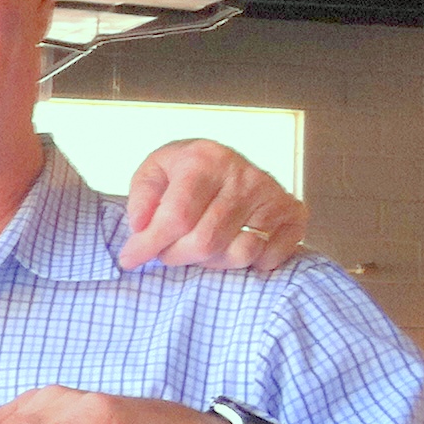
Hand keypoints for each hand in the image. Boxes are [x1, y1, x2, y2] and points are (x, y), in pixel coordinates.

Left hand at [120, 139, 304, 272]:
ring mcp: (272, 194)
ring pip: (238, 253)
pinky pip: (269, 258)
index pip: (177, 216)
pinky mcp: (293, 213)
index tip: (130, 260)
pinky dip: (249, 264)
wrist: (225, 162)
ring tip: (199, 246)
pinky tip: (234, 244)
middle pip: (205, 241)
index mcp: (205, 160)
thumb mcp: (154, 171)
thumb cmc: (183, 172)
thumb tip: (141, 226)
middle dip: (176, 256)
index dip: (150, 244)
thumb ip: (142, 197)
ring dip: (210, 262)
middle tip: (166, 251)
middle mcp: (243, 175)